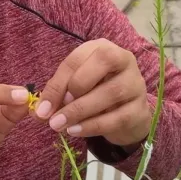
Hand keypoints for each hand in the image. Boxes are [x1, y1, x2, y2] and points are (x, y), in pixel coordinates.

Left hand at [34, 39, 150, 148]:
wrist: (126, 116)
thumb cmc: (95, 94)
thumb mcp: (75, 88)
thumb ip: (58, 94)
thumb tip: (39, 112)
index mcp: (102, 48)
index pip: (77, 58)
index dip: (57, 83)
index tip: (42, 108)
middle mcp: (123, 59)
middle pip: (103, 61)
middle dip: (75, 87)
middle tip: (56, 111)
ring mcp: (136, 83)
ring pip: (111, 91)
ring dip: (80, 110)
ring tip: (60, 125)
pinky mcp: (141, 109)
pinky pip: (117, 117)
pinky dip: (93, 125)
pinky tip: (75, 131)